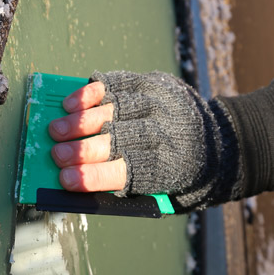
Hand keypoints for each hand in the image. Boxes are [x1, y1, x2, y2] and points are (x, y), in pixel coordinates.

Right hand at [47, 71, 242, 210]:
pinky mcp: (153, 82)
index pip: (127, 171)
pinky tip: (71, 103)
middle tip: (56, 154)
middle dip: (82, 148)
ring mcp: (161, 103)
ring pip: (116, 108)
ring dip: (81, 120)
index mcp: (170, 167)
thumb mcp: (159, 191)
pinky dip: (91, 93)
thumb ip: (122, 187)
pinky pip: (118, 83)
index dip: (93, 176)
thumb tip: (75, 180)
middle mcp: (168, 131)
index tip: (65, 180)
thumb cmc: (176, 173)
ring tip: (56, 129)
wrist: (217, 141)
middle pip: (119, 138)